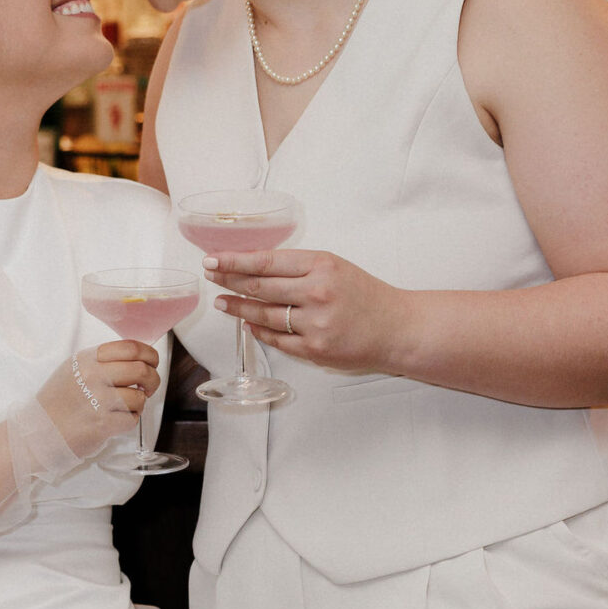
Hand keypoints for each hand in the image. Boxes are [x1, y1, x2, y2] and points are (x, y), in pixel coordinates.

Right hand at [38, 341, 160, 455]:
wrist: (39, 432)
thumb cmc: (58, 402)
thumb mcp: (73, 369)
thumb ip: (101, 361)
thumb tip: (136, 358)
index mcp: (88, 359)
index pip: (130, 347)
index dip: (150, 354)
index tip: (152, 363)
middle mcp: (93, 376)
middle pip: (141, 370)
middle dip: (153, 379)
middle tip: (149, 387)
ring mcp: (98, 400)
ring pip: (139, 397)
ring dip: (139, 404)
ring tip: (127, 407)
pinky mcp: (103, 424)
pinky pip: (132, 419)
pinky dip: (129, 420)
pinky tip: (117, 420)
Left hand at [206, 247, 414, 374]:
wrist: (396, 328)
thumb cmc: (365, 296)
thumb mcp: (336, 268)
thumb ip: (300, 268)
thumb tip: (257, 268)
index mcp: (321, 266)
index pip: (267, 262)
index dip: (236, 261)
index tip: (214, 258)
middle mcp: (316, 293)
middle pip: (260, 287)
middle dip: (230, 280)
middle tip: (211, 276)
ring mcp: (315, 324)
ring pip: (264, 315)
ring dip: (239, 309)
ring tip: (223, 302)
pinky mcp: (315, 349)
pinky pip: (277, 339)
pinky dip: (259, 331)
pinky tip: (247, 324)